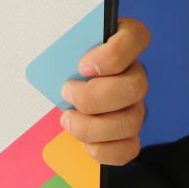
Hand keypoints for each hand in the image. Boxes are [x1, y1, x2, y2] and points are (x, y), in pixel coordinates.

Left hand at [59, 17, 150, 165]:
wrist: (54, 94)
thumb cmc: (56, 66)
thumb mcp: (55, 50)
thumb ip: (61, 48)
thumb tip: (51, 62)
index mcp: (120, 42)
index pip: (136, 37)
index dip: (113, 55)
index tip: (82, 66)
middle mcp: (133, 73)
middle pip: (137, 86)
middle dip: (95, 97)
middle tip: (66, 93)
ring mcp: (134, 105)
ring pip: (132, 121)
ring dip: (93, 127)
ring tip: (67, 120)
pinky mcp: (128, 134)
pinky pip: (128, 148)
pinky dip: (102, 150)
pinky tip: (82, 142)